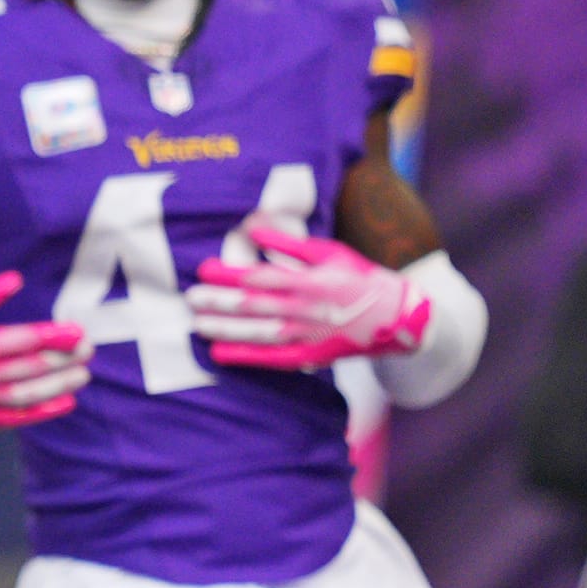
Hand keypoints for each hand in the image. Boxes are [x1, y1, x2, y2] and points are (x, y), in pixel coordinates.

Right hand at [0, 270, 92, 425]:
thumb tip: (17, 279)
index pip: (23, 341)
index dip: (54, 335)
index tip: (78, 330)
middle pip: (31, 368)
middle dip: (64, 359)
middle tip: (89, 348)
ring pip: (28, 396)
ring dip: (59, 386)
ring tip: (84, 374)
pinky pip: (16, 418)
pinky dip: (42, 412)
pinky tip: (65, 402)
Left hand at [191, 227, 431, 370]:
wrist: (396, 316)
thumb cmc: (359, 277)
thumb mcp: (329, 252)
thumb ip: (289, 244)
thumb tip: (253, 228)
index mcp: (310, 281)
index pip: (261, 277)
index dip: (230, 274)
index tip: (204, 269)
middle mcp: (306, 310)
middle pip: (254, 306)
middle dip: (219, 302)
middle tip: (190, 297)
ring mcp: (307, 336)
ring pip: (258, 333)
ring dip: (225, 329)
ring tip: (197, 324)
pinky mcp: (309, 358)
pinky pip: (271, 359)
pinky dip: (244, 357)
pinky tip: (219, 353)